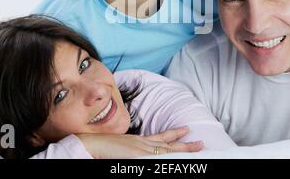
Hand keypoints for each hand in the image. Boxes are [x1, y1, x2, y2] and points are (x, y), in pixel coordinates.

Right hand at [77, 126, 203, 158]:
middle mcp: (142, 143)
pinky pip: (156, 157)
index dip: (174, 136)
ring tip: (197, 147)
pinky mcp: (136, 155)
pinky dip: (166, 157)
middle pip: (167, 144)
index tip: (184, 131)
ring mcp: (140, 149)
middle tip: (200, 142)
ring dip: (182, 151)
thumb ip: (132, 150)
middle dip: (185, 144)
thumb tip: (139, 153)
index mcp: (138, 141)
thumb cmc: (101, 148)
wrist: (89, 145)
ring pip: (166, 150)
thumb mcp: (122, 147)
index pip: (160, 138)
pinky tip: (179, 159)